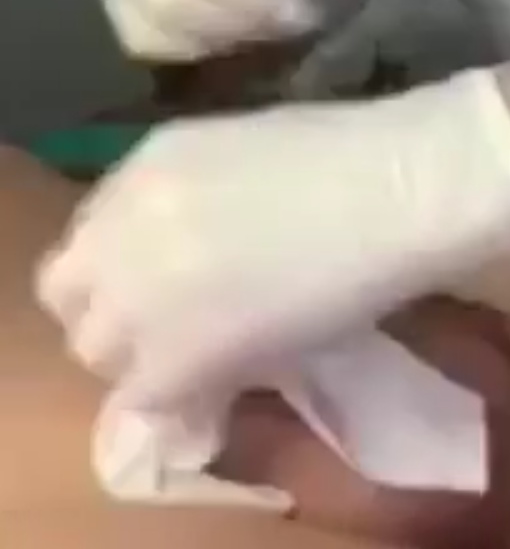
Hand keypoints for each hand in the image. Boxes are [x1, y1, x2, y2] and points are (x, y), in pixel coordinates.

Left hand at [36, 70, 509, 409]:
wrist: (399, 186)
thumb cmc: (353, 156)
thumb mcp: (240, 154)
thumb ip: (187, 203)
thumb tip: (188, 255)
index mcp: (145, 163)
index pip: (86, 236)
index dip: (118, 267)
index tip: (158, 281)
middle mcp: (125, 221)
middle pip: (72, 294)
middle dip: (116, 312)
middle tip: (177, 323)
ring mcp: (142, 288)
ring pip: (100, 350)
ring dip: (142, 354)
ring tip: (209, 353)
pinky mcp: (176, 352)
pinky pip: (148, 395)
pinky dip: (181, 394)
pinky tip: (232, 379)